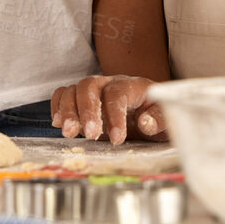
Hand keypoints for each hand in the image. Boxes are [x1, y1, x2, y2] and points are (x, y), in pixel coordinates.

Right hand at [50, 75, 167, 145]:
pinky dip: (57, 106)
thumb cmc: (157, 115)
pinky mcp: (81, 100)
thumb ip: (159, 119)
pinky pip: (64, 94)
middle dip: (87, 111)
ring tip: (69, 133)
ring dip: (68, 111)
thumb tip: (145, 123)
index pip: (117, 93)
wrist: (150, 111)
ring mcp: (93, 90)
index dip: (115, 115)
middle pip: (89, 86)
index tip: (117, 140)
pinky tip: (58, 123)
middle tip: (91, 135)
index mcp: (132, 86)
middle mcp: (109, 83)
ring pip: (73, 90)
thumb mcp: (167, 118)